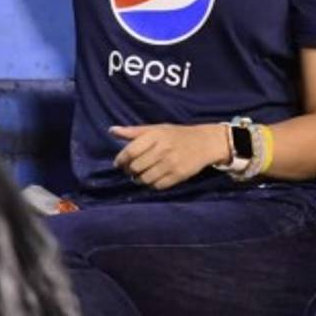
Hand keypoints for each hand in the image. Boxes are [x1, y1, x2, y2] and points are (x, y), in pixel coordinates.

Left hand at [111, 122, 228, 189]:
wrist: (204, 142)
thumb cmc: (176, 134)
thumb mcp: (156, 129)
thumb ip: (134, 132)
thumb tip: (111, 130)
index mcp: (156, 135)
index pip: (130, 152)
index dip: (120, 160)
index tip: (119, 163)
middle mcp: (163, 149)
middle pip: (135, 167)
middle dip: (129, 170)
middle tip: (131, 169)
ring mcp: (171, 163)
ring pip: (145, 179)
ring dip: (139, 179)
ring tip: (141, 175)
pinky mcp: (178, 175)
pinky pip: (157, 186)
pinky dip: (152, 184)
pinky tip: (153, 178)